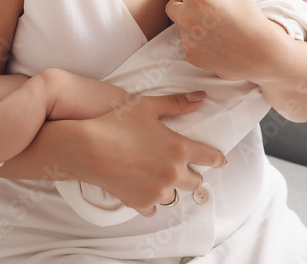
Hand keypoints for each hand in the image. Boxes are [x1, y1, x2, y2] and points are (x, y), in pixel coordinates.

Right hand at [64, 92, 227, 216]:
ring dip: (170, 188)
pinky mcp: (141, 203)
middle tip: (182, 168)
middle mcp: (173, 173)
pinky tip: (143, 191)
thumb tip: (201, 97)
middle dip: (191, 175)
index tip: (219, 161)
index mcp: (179, 148)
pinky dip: (150, 202)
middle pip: (196, 182)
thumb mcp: (148, 107)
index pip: (210, 157)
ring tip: (158, 178)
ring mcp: (158, 191)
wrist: (87, 148)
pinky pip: (154, 209)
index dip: (217, 158)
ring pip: (175, 196)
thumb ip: (177, 103)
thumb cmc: (117, 123)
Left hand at [164, 0, 288, 81]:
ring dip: (191, 23)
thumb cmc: (253, 22)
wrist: (263, 56)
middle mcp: (189, 19)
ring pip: (180, 27)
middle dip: (182, 3)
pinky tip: (216, 42)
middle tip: (202, 5)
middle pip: (171, 6)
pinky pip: (188, 44)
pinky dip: (197, 41)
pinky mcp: (192, 56)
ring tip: (215, 27)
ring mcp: (189, 40)